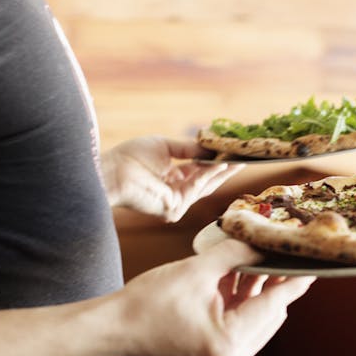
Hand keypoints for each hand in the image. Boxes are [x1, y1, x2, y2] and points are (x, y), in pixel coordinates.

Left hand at [102, 136, 242, 221]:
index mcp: (170, 179)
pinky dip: (209, 175)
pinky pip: (196, 188)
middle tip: (243, 158)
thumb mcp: (165, 147)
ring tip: (237, 159)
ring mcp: (175, 203)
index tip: (230, 154)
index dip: (214, 164)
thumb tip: (210, 148)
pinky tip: (221, 164)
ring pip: (204, 186)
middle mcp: (174, 194)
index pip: (198, 174)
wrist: (112, 171)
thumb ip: (188, 149)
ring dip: (221, 172)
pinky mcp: (174, 208)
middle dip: (224, 170)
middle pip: (206, 183)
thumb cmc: (130, 158)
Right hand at [117, 239, 314, 355]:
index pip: (275, 304)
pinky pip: (244, 327)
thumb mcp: (198, 269)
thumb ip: (237, 252)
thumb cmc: (149, 300)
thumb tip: (266, 237)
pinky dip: (245, 303)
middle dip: (277, 282)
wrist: (117, 327)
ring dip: (260, 291)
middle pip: (272, 314)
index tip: (316, 261)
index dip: (296, 279)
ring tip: (261, 258)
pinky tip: (243, 276)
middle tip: (285, 251)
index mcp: (228, 343)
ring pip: (260, 320)